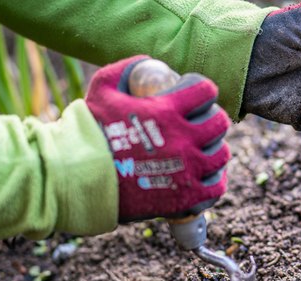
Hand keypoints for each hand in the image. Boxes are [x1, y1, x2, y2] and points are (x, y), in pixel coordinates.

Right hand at [86, 56, 230, 221]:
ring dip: (215, 149)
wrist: (80, 178)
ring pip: (221, 154)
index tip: (199, 96)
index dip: (204, 90)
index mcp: (168, 111)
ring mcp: (188, 170)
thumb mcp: (103, 88)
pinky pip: (216, 187)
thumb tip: (148, 63)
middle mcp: (184, 140)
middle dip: (213, 119)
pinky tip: (205, 176)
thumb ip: (126, 69)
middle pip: (219, 123)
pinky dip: (214, 180)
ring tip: (204, 151)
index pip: (206, 91)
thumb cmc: (90, 132)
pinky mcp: (186, 197)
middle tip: (202, 124)